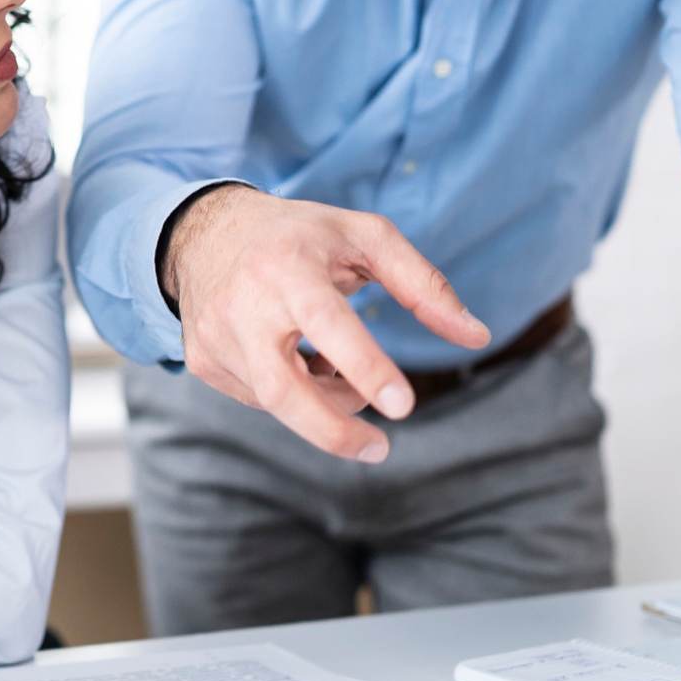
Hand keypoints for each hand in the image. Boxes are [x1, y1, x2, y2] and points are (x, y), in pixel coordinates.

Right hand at [160, 186, 489, 460]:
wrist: (205, 232)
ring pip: (279, 400)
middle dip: (335, 431)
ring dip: (324, 400)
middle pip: (285, 390)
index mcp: (288, 265)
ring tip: (337, 371)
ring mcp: (216, 337)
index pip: (327, 322)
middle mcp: (243, 304)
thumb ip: (424, 285)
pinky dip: (295, 393)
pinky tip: (298, 360)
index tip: (402, 407)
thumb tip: (478, 336)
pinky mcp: (203, 361)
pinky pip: (260, 399)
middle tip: (380, 448)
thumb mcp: (365, 238)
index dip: (364, 366)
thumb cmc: (301, 236)